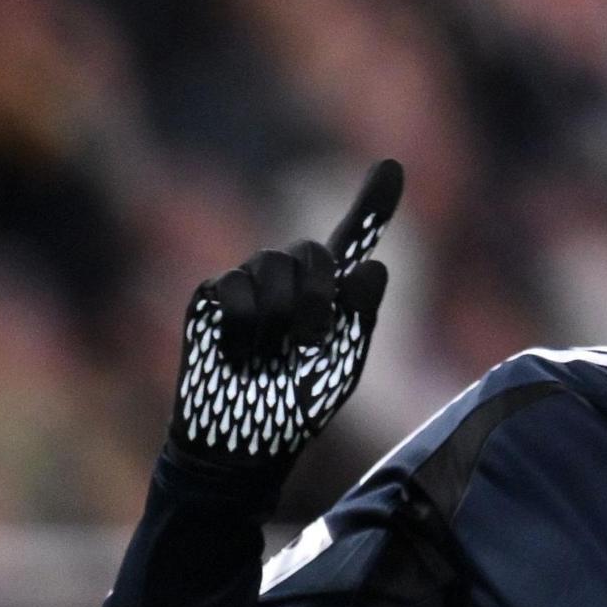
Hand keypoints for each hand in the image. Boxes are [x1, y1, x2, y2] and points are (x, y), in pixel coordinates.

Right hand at [166, 158, 401, 475]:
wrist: (246, 441)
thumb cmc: (297, 407)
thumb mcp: (342, 365)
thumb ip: (362, 316)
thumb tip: (375, 265)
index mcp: (330, 291)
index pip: (353, 238)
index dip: (373, 204)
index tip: (394, 165)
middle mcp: (290, 276)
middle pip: (312, 251)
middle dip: (317, 299)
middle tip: (308, 344)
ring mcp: (249, 281)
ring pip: (273, 265)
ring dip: (281, 318)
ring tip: (272, 355)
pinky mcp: (212, 295)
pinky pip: (236, 290)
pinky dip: (245, 330)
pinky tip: (240, 356)